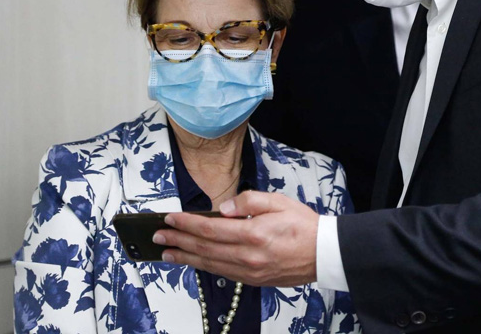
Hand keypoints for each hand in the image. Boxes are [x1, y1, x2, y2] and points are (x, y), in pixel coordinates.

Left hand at [151, 191, 319, 286]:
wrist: (323, 254)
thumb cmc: (304, 226)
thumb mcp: (278, 202)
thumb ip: (249, 201)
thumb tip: (224, 207)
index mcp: (254, 234)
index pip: (210, 229)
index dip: (186, 224)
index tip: (170, 218)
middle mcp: (248, 257)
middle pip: (204, 249)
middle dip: (177, 241)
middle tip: (157, 236)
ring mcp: (249, 272)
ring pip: (209, 265)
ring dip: (184, 258)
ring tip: (166, 253)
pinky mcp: (252, 280)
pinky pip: (221, 273)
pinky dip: (203, 267)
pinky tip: (193, 262)